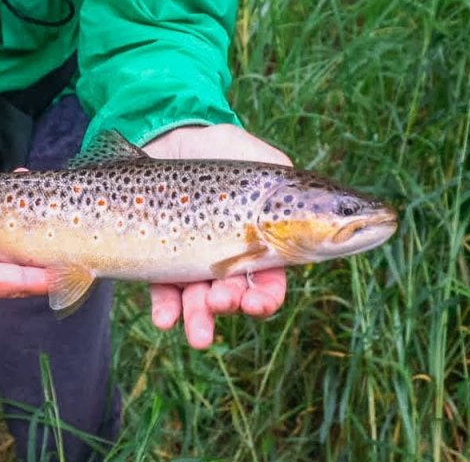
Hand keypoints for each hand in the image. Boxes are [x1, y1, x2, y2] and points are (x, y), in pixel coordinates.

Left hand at [142, 124, 291, 348]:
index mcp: (259, 242)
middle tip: (223, 302)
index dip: (266, 298)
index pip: (268, 280)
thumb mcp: (255, 156)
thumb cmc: (217, 146)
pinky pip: (162, 291)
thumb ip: (282, 179)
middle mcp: (227, 258)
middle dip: (230, 306)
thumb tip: (311, 199)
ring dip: (201, 319)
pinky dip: (166, 309)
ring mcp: (192, 261)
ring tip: (198, 333)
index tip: (258, 304)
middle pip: (233, 294)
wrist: (165, 136)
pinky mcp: (158, 259)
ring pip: (199, 301)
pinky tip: (164, 320)